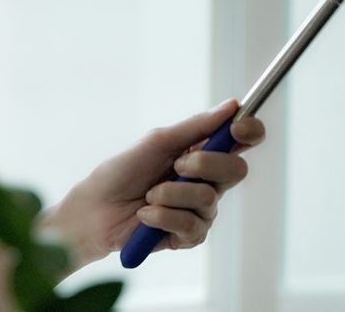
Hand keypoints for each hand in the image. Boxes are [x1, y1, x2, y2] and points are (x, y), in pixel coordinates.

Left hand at [43, 99, 265, 267]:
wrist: (95, 208)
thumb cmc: (123, 171)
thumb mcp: (157, 142)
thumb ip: (195, 127)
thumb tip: (232, 106)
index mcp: (201, 154)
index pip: (240, 142)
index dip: (249, 132)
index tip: (239, 128)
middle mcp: (207, 182)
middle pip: (236, 170)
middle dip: (205, 164)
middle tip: (177, 164)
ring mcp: (201, 210)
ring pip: (208, 198)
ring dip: (171, 193)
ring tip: (148, 195)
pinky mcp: (190, 236)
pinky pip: (191, 225)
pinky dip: (162, 216)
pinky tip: (145, 216)